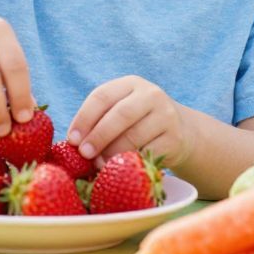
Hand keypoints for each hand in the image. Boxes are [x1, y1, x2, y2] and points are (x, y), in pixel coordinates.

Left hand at [67, 76, 192, 166]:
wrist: (181, 131)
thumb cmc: (138, 122)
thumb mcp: (121, 110)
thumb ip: (99, 120)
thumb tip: (74, 143)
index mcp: (131, 84)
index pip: (102, 96)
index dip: (84, 118)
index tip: (72, 140)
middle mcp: (151, 95)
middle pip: (120, 114)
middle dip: (98, 136)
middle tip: (83, 154)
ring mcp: (166, 116)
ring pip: (134, 136)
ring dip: (112, 153)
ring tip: (99, 164)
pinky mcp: (175, 139)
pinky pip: (147, 154)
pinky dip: (129, 163)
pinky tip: (120, 169)